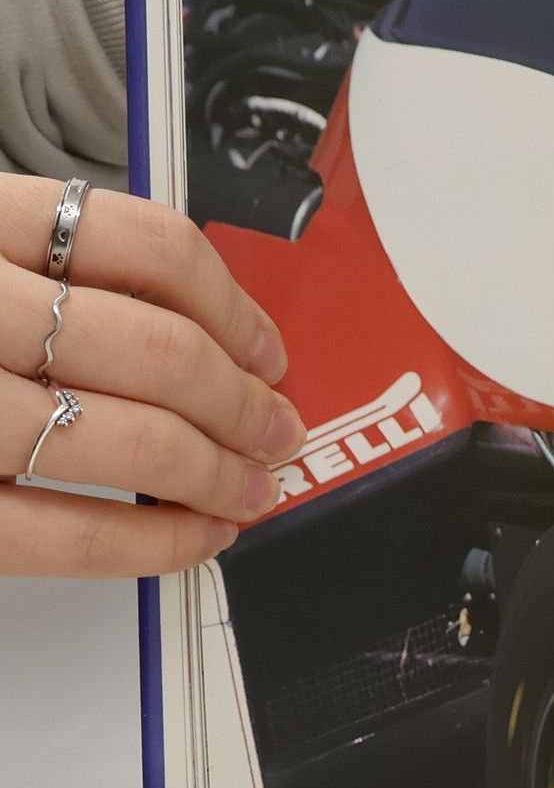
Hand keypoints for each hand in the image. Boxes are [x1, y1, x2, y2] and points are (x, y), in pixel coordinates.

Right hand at [0, 176, 302, 576]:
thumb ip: (43, 272)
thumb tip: (196, 337)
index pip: (146, 245)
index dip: (234, 306)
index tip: (266, 348)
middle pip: (153, 350)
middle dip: (241, 403)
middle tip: (275, 429)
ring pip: (124, 439)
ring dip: (214, 473)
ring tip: (250, 487)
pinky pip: (64, 534)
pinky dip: (151, 542)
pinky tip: (193, 537)